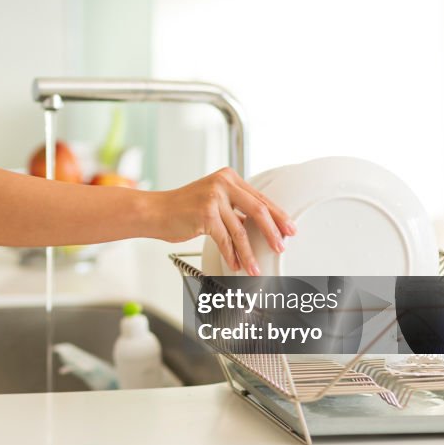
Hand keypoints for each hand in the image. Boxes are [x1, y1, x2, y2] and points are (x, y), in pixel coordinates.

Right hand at [156, 167, 296, 275]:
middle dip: (273, 231)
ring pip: (241, 230)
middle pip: (258, 210)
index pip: (260, 198)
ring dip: (250, 252)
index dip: (278, 215)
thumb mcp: (212, 201)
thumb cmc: (182, 209)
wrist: (154, 211)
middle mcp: (223, 183)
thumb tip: (257, 226)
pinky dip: (231, 255)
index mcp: (229, 177)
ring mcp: (214, 197)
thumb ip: (234, 208)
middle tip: (281, 246)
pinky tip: (236, 264)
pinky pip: (225, 239)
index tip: (289, 229)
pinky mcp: (205, 214)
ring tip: (256, 267)